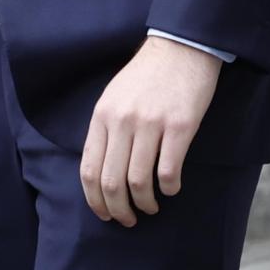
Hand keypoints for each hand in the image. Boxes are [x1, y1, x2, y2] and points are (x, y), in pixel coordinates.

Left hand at [79, 35, 221, 226]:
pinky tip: (172, 188)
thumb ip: (106, 129)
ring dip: (145, 204)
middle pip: (112, 182)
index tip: (104, 214)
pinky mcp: (179, 127)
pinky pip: (168, 171)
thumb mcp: (114, 97)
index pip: (89, 169)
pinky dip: (169, 188)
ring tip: (151, 207)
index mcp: (102, 115)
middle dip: (119, 211)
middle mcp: (122, 121)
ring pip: (139, 182)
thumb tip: (102, 173)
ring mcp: (150, 124)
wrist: (180, 48)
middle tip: (128, 220)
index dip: (95, 200)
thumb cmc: (146, 77)